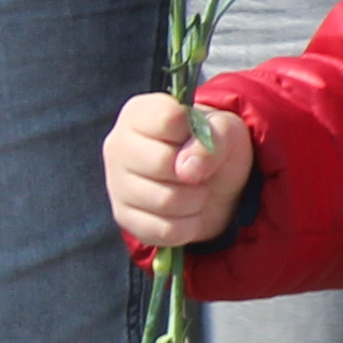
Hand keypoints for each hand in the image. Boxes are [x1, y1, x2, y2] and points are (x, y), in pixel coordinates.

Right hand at [104, 92, 251, 253]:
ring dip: (196, 200)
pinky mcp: (124, 218)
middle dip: (196, 172)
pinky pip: (164, 230)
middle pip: (162, 163)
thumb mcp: (226, 130)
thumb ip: (214, 138)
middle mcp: (119, 145)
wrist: (214, 182)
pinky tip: (188, 212)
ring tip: (196, 189)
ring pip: (165, 201)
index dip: (194, 133)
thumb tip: (188, 168)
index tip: (197, 137)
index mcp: (140, 112)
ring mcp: (116, 184)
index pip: (167, 120)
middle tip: (200, 170)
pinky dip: (189, 225)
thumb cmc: (214, 145)